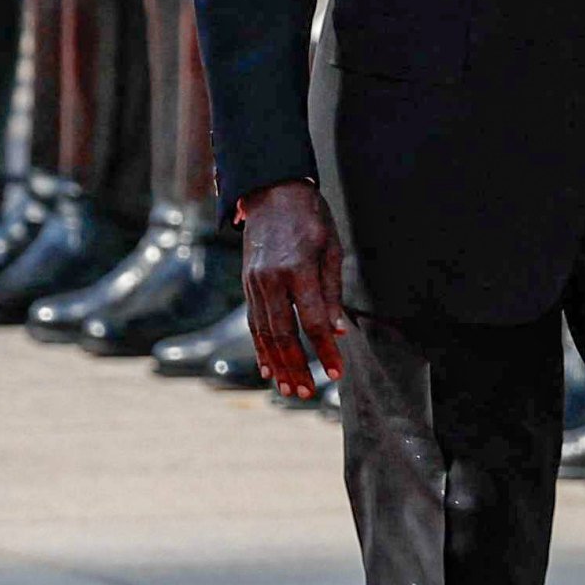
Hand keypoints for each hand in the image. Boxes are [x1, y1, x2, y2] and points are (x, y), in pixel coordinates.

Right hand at [236, 178, 348, 399]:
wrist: (271, 190)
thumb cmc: (310, 217)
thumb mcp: (331, 247)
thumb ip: (332, 290)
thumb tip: (338, 330)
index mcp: (298, 269)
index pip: (313, 320)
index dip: (325, 350)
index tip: (336, 372)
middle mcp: (271, 279)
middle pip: (284, 334)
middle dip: (297, 367)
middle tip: (307, 393)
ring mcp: (255, 283)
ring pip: (265, 333)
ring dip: (277, 365)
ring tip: (289, 389)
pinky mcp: (247, 284)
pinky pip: (253, 322)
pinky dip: (260, 348)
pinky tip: (268, 368)